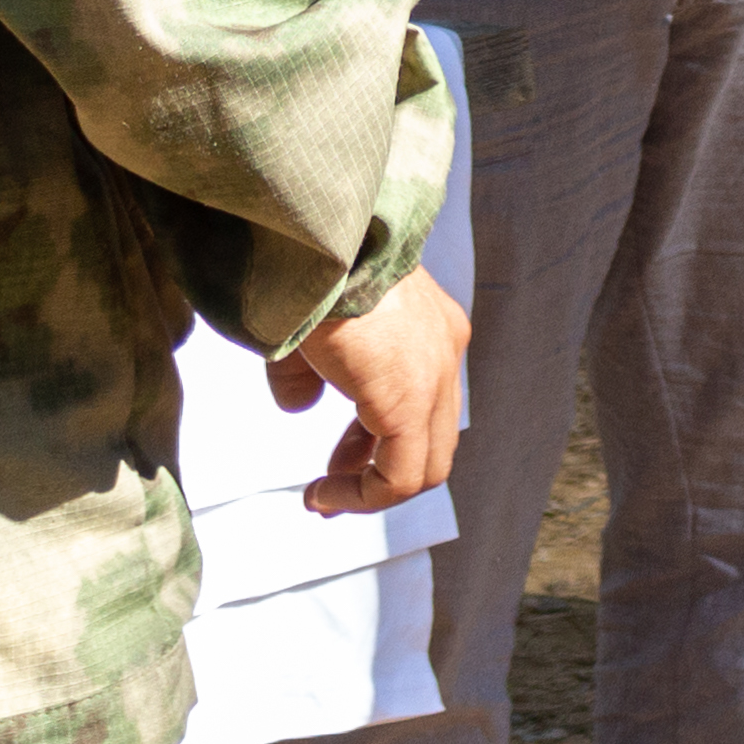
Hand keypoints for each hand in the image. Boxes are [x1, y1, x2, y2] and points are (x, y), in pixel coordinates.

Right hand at [267, 268, 470, 515]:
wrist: (316, 244)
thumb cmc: (308, 272)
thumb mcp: (312, 327)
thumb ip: (310, 373)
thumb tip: (298, 405)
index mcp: (430, 327)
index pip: (419, 403)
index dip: (374, 441)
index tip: (334, 465)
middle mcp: (444, 351)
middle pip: (430, 437)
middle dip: (378, 471)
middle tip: (332, 488)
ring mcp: (436, 373)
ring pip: (424, 463)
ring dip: (371, 490)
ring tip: (324, 500)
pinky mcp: (412, 398)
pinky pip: (400, 474)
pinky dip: (364, 495)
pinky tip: (324, 494)